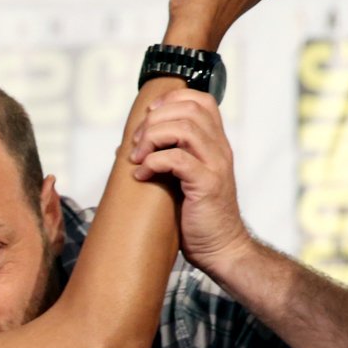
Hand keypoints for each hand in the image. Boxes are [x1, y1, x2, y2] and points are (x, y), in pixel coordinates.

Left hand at [129, 90, 251, 276]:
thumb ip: (167, 157)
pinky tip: (142, 175)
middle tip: (137, 144)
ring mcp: (215, 165)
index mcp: (215, 143)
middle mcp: (219, 149)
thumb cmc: (196, 216)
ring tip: (137, 158)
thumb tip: (127, 146)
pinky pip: (178, 160)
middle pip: (188, 109)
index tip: (148, 117)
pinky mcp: (207, 185)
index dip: (171, 99)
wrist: (220, 248)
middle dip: (154, 121)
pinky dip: (154, 162)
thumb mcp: (182, 179)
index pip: (201, 100)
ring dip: (152, 139)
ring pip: (184, 129)